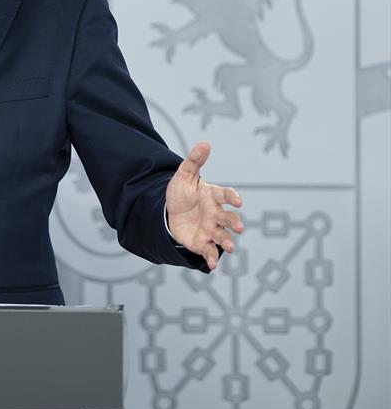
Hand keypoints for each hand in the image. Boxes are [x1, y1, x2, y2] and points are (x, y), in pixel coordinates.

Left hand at [165, 141, 243, 270]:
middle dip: (234, 222)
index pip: (226, 195)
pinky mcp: (202, 243)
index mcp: (213, 197)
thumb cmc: (182, 193)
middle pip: (228, 218)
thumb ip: (194, 161)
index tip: (238, 200)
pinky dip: (212, 258)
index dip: (232, 197)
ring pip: (223, 237)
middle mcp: (215, 214)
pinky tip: (212, 265)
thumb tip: (205, 143)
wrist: (169, 212)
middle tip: (239, 227)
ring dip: (228, 242)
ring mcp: (210, 229)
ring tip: (230, 247)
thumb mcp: (184, 176)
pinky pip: (209, 251)